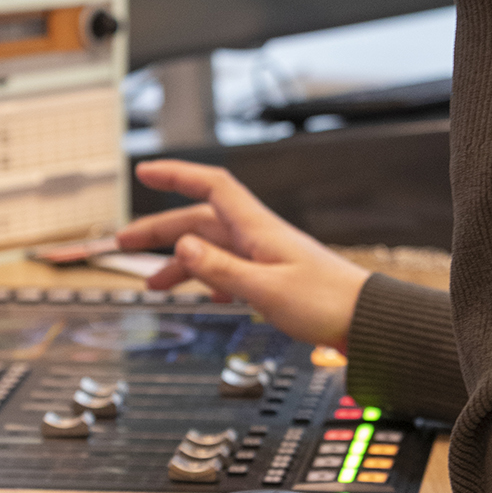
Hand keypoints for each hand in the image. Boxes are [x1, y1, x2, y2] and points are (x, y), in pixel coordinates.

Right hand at [116, 161, 369, 346]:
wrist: (367, 321)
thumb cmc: (327, 304)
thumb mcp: (266, 290)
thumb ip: (221, 269)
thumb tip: (181, 247)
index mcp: (258, 230)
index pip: (211, 186)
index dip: (176, 175)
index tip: (145, 171)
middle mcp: (260, 236)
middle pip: (201, 221)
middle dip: (160, 229)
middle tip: (123, 240)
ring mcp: (267, 255)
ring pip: (213, 248)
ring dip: (181, 261)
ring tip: (153, 283)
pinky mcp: (275, 276)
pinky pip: (232, 268)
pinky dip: (211, 278)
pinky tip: (206, 295)